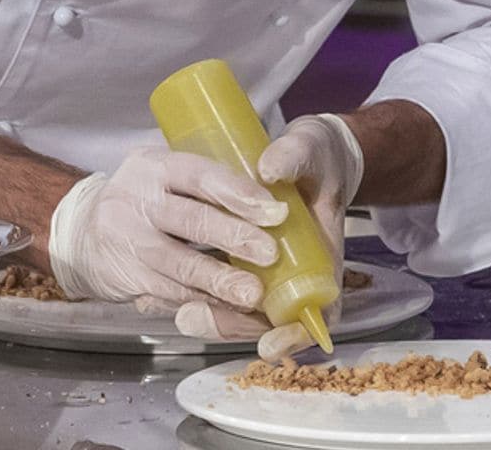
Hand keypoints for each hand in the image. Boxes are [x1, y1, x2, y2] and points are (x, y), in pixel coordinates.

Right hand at [48, 147, 287, 311]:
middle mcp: (135, 199)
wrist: (81, 232)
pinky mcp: (126, 277)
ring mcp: (126, 240)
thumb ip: (206, 184)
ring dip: (219, 281)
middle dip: (234, 238)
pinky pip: (170, 293)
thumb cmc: (144, 200)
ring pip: (179, 264)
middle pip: (190, 220)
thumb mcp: (166, 176)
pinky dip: (203, 303)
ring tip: (253, 294)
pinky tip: (229, 308)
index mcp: (154, 166)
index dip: (238, 193)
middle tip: (270, 253)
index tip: (274, 210)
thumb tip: (274, 193)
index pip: (199, 175)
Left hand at [174, 113, 364, 360]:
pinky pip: (222, 288)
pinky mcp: (242, 260)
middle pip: (272, 320)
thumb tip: (269, 169)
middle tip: (196, 318)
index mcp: (323, 255)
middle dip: (235, 325)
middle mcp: (296, 273)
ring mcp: (267, 270)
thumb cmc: (317, 157)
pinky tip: (166, 294)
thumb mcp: (310, 149)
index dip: (296, 333)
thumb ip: (293, 157)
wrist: (307, 154)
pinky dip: (199, 294)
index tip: (269, 341)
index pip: (320, 310)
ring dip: (213, 315)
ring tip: (181, 313)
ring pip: (242, 309)